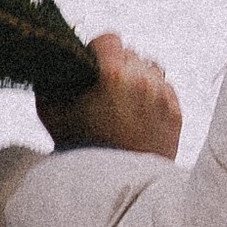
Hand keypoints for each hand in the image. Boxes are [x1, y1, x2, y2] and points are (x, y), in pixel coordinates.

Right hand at [38, 32, 182, 160]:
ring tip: (122, 104)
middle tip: (104, 91)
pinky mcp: (176, 112)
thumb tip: (52, 60)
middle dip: (116, 67)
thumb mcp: (51, 111)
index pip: (109, 39)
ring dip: (137, 78)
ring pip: (150, 69)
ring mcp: (163, 96)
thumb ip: (51, 79)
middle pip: (130, 54)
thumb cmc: (79, 148)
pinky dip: (151, 96)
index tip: (91, 65)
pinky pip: (164, 89)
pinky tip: (136, 116)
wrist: (114, 188)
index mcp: (113, 74)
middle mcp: (142, 80)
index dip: (96, 50)